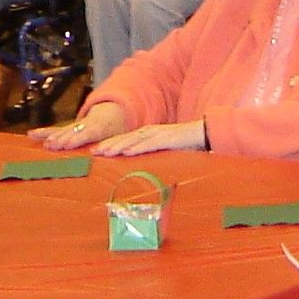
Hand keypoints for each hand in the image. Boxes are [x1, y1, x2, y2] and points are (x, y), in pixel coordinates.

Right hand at [29, 106, 125, 150]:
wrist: (112, 113)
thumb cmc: (115, 129)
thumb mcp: (119, 136)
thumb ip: (113, 144)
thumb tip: (108, 154)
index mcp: (99, 127)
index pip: (87, 132)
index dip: (77, 138)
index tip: (67, 144)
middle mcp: (84, 125)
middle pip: (72, 132)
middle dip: (62, 139)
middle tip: (53, 145)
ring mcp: (75, 126)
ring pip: (63, 131)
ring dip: (53, 137)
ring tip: (45, 144)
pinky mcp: (68, 129)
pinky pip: (55, 130)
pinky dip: (44, 133)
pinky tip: (31, 134)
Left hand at [91, 119, 205, 155]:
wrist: (205, 133)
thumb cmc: (185, 143)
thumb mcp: (165, 150)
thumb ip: (154, 155)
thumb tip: (142, 166)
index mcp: (148, 134)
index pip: (126, 139)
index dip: (111, 144)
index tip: (97, 151)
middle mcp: (150, 132)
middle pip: (125, 138)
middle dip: (109, 144)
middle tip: (93, 152)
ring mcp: (158, 134)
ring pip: (133, 140)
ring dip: (118, 146)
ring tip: (104, 152)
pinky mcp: (167, 139)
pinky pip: (149, 144)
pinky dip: (137, 148)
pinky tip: (126, 152)